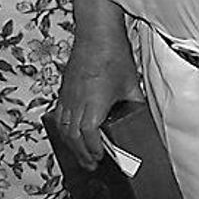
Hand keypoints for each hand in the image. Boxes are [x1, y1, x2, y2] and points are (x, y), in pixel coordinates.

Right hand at [52, 28, 141, 169]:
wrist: (96, 34)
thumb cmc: (113, 54)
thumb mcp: (131, 82)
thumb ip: (134, 102)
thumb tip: (141, 114)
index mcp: (94, 103)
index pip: (88, 135)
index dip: (93, 149)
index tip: (100, 157)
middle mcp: (77, 102)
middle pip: (74, 136)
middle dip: (82, 153)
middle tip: (90, 164)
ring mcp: (68, 96)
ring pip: (63, 127)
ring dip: (71, 144)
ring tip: (80, 154)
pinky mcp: (64, 90)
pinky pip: (58, 115)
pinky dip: (63, 128)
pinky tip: (69, 133)